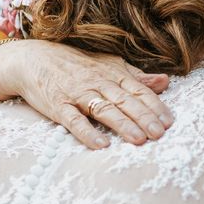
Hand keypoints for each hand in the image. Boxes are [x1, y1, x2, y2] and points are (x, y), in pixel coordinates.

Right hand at [0, 40, 172, 148]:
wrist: (34, 58)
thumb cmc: (77, 64)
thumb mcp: (110, 65)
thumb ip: (137, 77)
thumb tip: (165, 81)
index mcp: (114, 74)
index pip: (139, 90)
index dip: (155, 106)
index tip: (169, 121)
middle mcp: (99, 82)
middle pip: (126, 101)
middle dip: (144, 117)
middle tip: (160, 134)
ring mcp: (78, 93)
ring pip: (104, 109)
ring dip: (123, 124)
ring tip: (139, 140)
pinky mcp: (58, 105)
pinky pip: (73, 120)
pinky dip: (87, 132)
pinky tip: (100, 145)